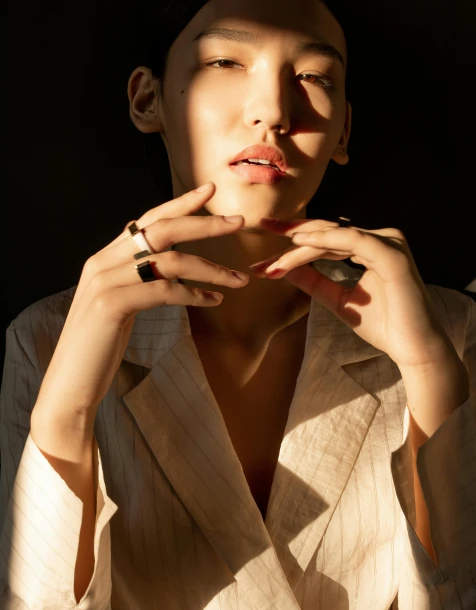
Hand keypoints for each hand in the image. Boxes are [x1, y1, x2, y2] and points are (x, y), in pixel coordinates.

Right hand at [32, 182, 247, 421]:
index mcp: (104, 259)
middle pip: (161, 230)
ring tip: (239, 280)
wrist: (70, 385)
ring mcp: (105, 282)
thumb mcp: (118, 306)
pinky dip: (194, 294)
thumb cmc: (99, 350)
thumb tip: (170, 269)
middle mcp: (102, 263)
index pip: (146, 221)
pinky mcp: (111, 305)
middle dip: (204, 223)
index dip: (179, 204)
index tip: (210, 192)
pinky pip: (164, 290)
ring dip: (211, 269)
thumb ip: (137, 282)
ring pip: (170, 260)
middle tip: (239, 222)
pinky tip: (213, 301)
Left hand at [251, 218, 455, 369]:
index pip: (328, 237)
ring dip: (302, 245)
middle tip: (262, 227)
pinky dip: (325, 240)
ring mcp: (389, 243)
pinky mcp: (392, 254)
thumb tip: (284, 269)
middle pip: (329, 232)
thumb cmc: (384, 326)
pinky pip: (352, 241)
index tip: (266, 243)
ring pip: (336, 236)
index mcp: (372, 246)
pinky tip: (299, 242)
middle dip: (293, 233)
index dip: (295, 239)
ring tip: (275, 252)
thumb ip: (315, 282)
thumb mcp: (339, 301)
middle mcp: (382, 238)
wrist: (413, 348)